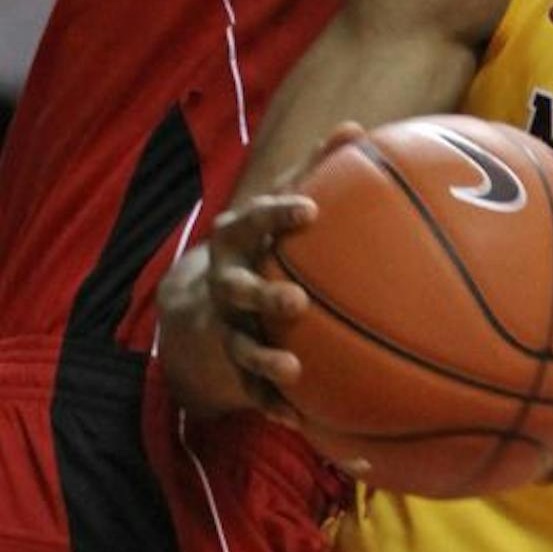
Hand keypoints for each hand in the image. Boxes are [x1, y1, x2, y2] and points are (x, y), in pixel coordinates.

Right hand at [157, 123, 361, 420]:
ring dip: (265, 360)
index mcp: (236, 244)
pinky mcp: (234, 372)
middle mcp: (225, 287)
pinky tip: (301, 422)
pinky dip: (275, 408)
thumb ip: (313, 171)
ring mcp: (226, 331)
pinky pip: (255, 395)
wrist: (195, 314)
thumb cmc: (258, 250)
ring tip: (293, 369)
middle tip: (295, 301)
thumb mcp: (276, 211)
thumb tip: (357, 129)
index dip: (277, 215)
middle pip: (238, 291)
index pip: (252, 223)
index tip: (311, 210)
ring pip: (241, 348)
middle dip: (262, 296)